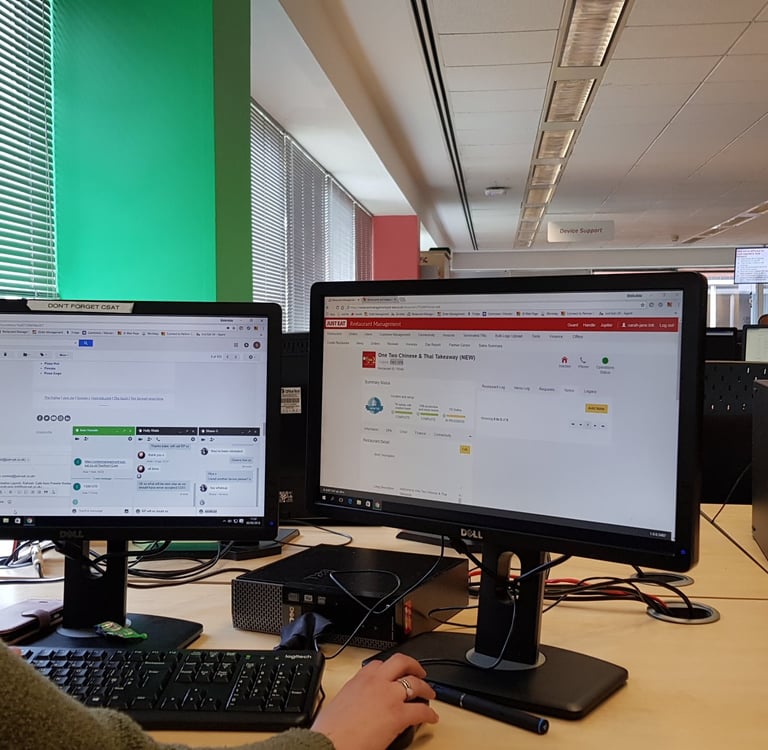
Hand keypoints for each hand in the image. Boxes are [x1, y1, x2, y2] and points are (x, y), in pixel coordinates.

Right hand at [311, 653, 438, 749]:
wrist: (330, 743)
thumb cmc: (330, 730)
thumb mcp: (340, 702)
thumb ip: (354, 696)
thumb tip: (357, 703)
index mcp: (360, 679)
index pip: (379, 664)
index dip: (389, 668)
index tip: (393, 672)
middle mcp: (377, 682)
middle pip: (401, 662)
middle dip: (413, 665)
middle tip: (419, 672)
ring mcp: (389, 696)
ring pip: (415, 683)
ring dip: (425, 687)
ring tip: (430, 693)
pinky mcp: (398, 715)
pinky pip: (421, 711)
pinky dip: (429, 714)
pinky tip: (431, 718)